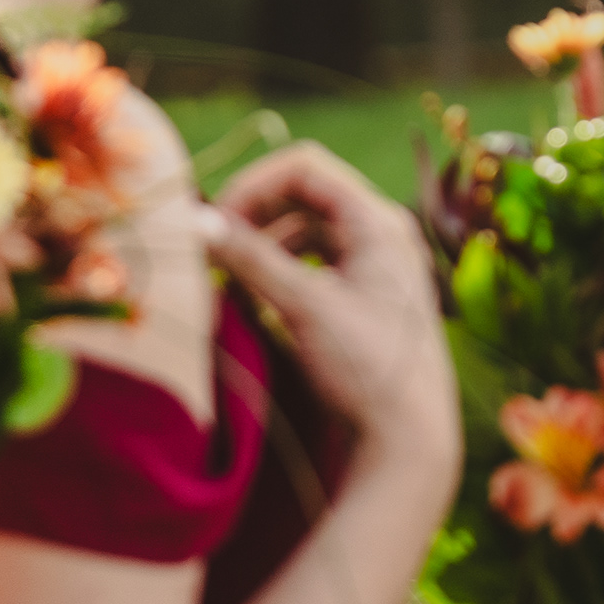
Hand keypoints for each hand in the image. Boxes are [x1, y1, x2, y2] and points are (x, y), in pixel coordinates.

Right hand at [202, 143, 458, 468]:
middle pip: (304, 195)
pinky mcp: (368, 296)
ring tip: (232, 282)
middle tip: (214, 254)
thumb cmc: (366, 367)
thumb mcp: (303, 306)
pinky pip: (316, 263)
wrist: (408, 436)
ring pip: (307, 230)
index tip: (216, 224)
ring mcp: (380, 264)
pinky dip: (281, 271)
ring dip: (264, 246)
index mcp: (381, 222)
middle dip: (254, 218)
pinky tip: (256, 299)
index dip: (253, 185)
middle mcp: (386, 233)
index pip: (305, 167)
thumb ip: (249, 259)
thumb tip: (194, 220)